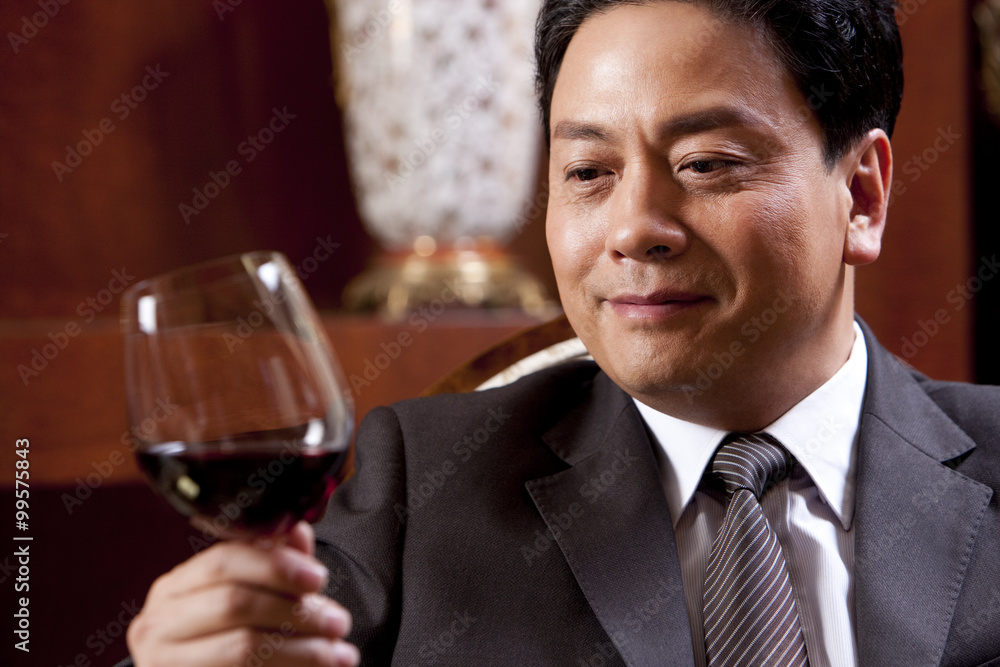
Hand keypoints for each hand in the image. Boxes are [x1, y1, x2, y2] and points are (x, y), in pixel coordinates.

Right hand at [127, 521, 359, 666]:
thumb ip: (271, 563)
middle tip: (337, 622)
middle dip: (296, 610)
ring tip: (337, 653)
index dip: (276, 565)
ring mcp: (166, 661)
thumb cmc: (222, 639)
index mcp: (175, 587)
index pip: (224, 560)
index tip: (318, 577)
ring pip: (243, 646)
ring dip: (302, 650)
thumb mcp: (245, 594)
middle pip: (235, 602)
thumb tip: (298, 530)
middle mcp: (160, 622)